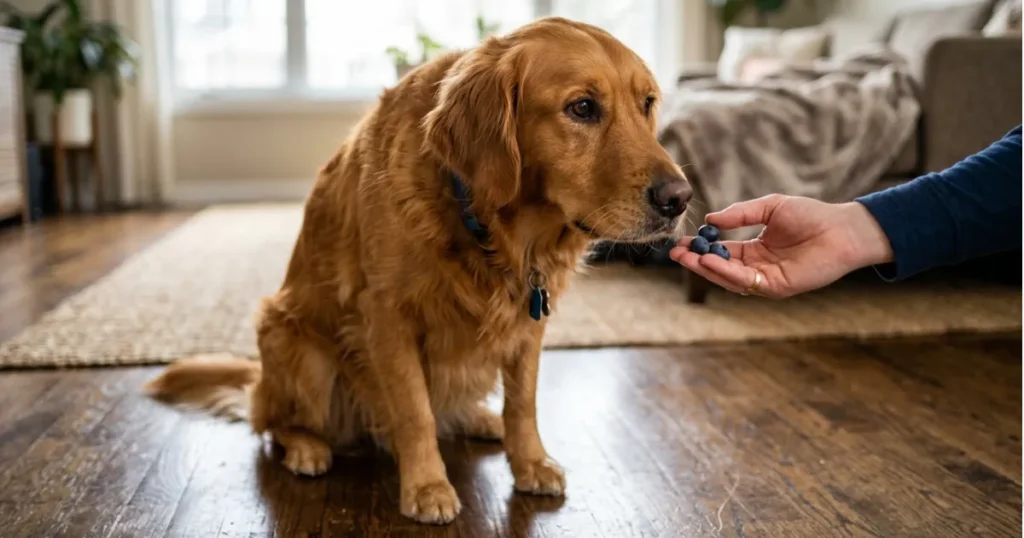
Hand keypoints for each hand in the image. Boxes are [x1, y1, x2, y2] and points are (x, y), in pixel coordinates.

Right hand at [670, 195, 892, 298]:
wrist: (843, 229)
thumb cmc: (812, 215)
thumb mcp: (770, 207)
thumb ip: (741, 213)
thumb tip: (711, 219)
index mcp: (755, 249)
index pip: (721, 251)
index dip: (700, 247)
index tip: (681, 241)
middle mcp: (757, 267)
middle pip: (719, 267)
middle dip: (695, 261)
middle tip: (675, 252)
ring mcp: (765, 279)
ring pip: (728, 278)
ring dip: (706, 268)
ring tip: (688, 256)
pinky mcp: (776, 287)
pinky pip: (746, 282)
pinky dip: (726, 273)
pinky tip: (711, 261)